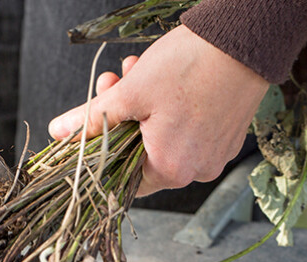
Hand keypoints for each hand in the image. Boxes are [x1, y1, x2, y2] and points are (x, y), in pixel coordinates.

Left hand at [48, 25, 268, 196]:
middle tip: (110, 84)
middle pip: (139, 154)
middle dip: (118, 117)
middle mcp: (196, 170)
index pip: (121, 179)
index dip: (100, 149)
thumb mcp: (129, 93)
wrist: (248, 37)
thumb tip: (59, 132)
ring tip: (133, 72)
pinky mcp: (228, 135)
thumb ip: (92, 119)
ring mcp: (216, 153)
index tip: (91, 123)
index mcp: (170, 169)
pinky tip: (159, 81)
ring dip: (140, 108)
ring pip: (163, 138)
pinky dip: (168, 110)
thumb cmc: (190, 66)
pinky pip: (188, 131)